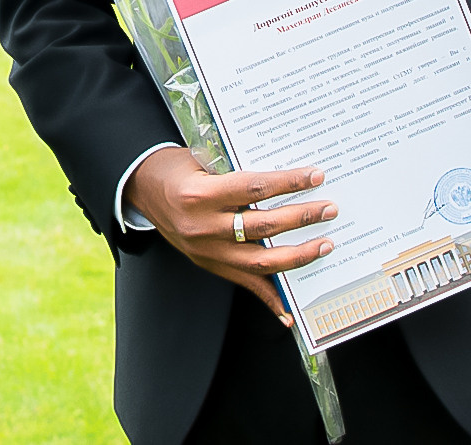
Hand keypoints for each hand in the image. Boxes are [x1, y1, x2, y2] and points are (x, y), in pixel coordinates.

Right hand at [123, 145, 335, 323]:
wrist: (141, 189)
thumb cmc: (175, 169)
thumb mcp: (201, 159)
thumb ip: (236, 170)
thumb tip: (283, 175)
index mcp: (199, 195)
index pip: (254, 189)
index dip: (288, 183)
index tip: (315, 176)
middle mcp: (203, 227)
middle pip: (263, 227)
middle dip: (302, 218)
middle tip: (329, 209)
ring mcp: (206, 252)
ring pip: (261, 262)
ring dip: (298, 255)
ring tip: (324, 245)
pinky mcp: (209, 266)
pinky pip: (245, 285)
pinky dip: (270, 300)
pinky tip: (291, 311)